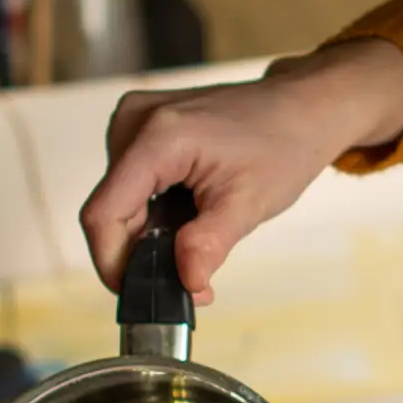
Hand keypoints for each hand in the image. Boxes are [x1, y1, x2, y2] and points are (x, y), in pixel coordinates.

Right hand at [79, 39, 402, 302]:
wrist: (299, 109)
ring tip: (196, 231)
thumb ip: (209, 246)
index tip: (139, 293)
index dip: (112, 262)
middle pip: (110, 210)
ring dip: (147, 231)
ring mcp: (133, 119)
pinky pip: (128, 184)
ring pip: (117, 201)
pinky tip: (187, 210)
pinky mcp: (138, 125)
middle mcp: (135, 121)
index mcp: (159, 137)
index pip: (104, 214)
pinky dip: (151, 210)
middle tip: (188, 272)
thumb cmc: (282, 145)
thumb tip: (185, 285)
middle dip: (140, 251)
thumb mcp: (249, 204)